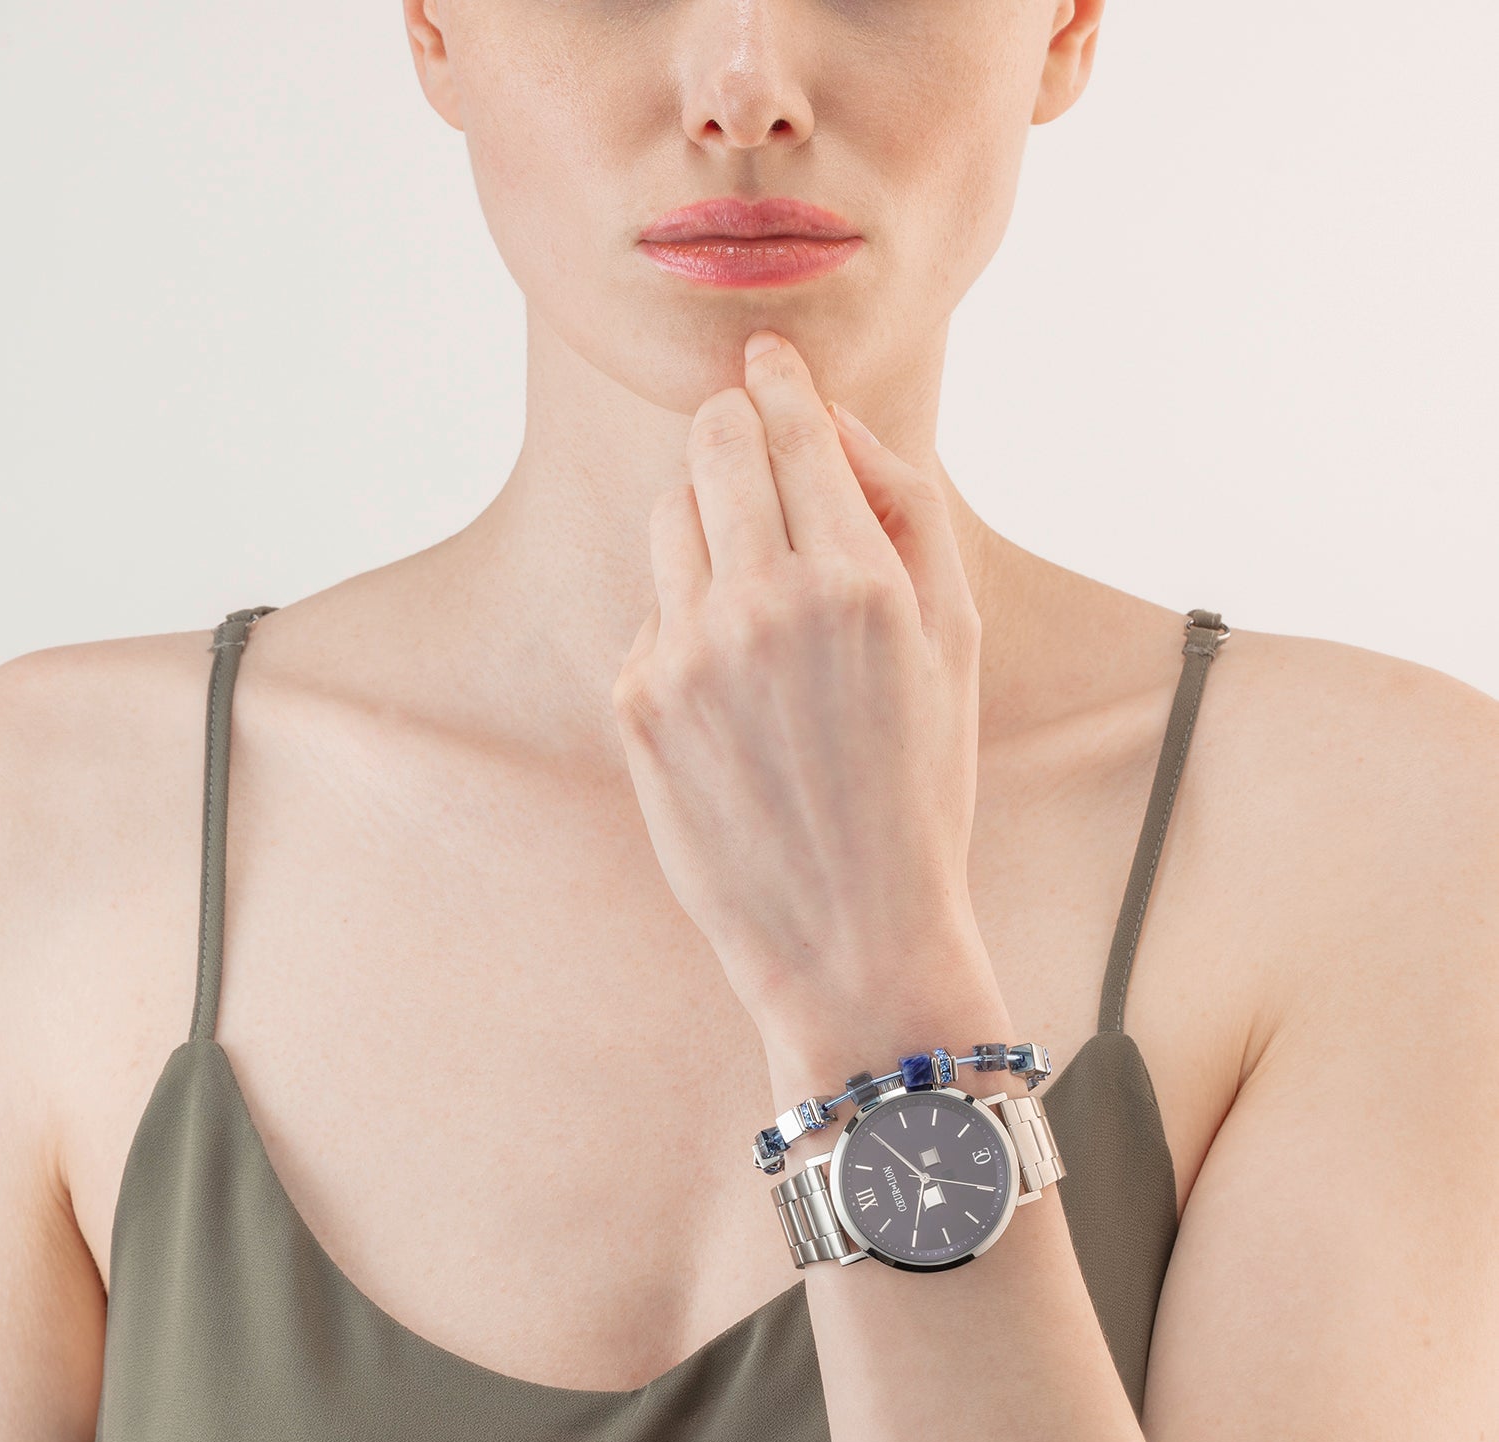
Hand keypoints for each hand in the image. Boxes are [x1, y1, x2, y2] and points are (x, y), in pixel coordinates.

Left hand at [611, 329, 987, 1058]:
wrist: (852, 931)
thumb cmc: (920, 783)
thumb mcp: (956, 643)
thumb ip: (906, 511)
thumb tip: (833, 424)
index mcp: (859, 580)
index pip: (790, 426)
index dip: (777, 379)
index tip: (765, 357)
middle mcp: (765, 603)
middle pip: (710, 446)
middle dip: (732, 430)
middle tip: (750, 444)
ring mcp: (689, 653)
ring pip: (671, 518)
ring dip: (707, 522)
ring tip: (756, 589)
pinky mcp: (639, 701)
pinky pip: (652, 609)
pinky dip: (686, 617)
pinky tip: (731, 683)